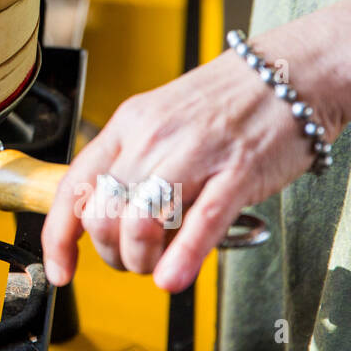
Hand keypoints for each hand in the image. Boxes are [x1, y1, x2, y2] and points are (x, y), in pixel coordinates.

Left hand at [40, 41, 345, 292]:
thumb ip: (135, 164)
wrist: (292, 71)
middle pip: (103, 214)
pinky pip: (199, 223)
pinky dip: (180, 258)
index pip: (73, 186)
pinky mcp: (238, 173)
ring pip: (139, 223)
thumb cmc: (230, 101)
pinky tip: (171, 279)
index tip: (61, 269)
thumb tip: (110, 216)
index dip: (59, 236)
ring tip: (157, 265)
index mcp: (128, 124)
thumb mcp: (163, 121)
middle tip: (132, 259)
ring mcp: (194, 154)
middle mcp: (152, 137)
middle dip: (111, 253)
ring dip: (141, 260)